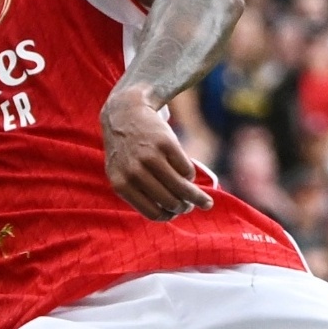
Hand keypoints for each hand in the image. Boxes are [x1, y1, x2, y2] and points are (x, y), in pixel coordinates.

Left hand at [101, 84, 210, 220]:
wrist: (125, 112)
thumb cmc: (126, 149)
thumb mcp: (121, 172)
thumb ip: (138, 193)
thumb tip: (170, 213)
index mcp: (121, 184)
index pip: (152, 212)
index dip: (168, 216)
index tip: (175, 214)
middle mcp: (134, 172)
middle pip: (170, 202)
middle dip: (184, 208)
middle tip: (190, 207)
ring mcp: (150, 157)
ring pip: (181, 188)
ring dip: (196, 197)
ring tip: (206, 202)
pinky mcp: (165, 143)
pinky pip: (186, 170)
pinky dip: (189, 175)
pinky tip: (187, 175)